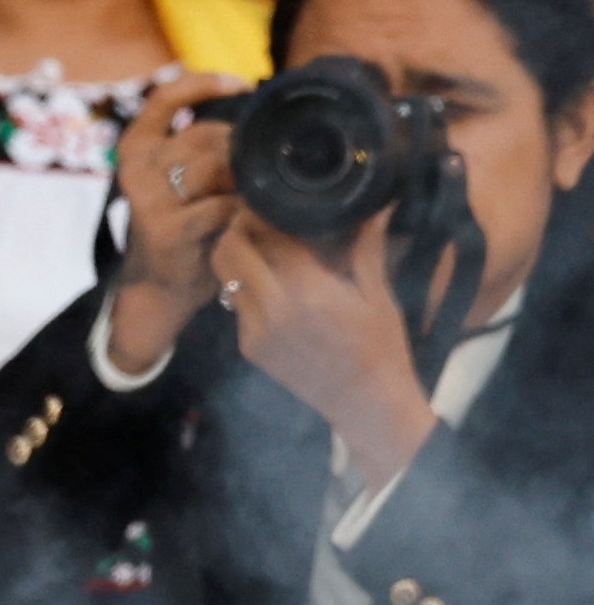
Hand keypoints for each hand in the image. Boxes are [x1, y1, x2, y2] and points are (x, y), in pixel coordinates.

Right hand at [105, 71, 247, 371]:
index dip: (203, 84)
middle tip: (250, 178)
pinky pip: (223, 206)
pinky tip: (245, 222)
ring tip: (249, 200)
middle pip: (208, 135)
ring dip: (245, 182)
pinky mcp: (167, 228)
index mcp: (135, 147)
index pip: (165, 99)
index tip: (239, 83)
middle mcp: (135, 167)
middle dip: (240, 151)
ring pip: (218, 166)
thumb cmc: (182, 223)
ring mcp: (148, 198)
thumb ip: (204, 148)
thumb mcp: (181, 177)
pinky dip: (242, 212)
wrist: (159, 286)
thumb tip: (257, 119)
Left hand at [215, 206, 439, 490]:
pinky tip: (268, 282)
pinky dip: (244, 286)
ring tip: (258, 245)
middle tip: (254, 218)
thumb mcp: (377, 292)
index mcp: (308, 288)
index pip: (265, 233)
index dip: (261, 210)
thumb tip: (376, 203)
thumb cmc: (381, 346)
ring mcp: (254, 330)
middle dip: (237, 227)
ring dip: (234, 255)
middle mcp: (273, 307)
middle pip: (229, 248)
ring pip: (223, 275)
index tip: (267, 198)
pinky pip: (234, 303)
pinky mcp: (247, 347)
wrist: (368, 406)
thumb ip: (365, 245)